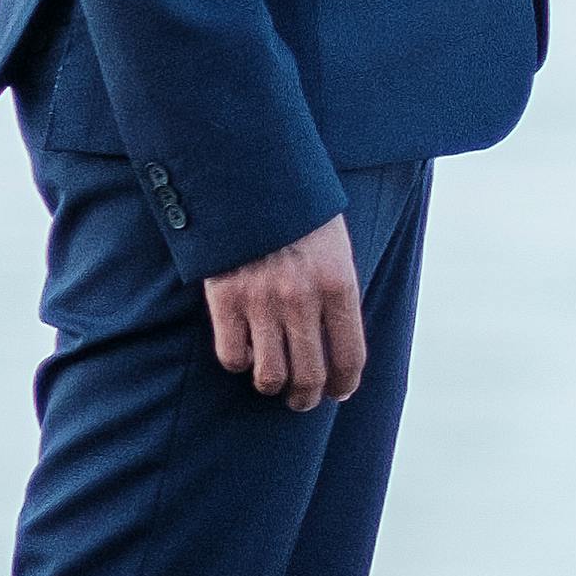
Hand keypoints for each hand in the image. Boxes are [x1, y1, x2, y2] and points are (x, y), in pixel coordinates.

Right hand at [205, 214, 366, 411]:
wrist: (250, 176)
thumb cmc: (298, 212)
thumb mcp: (334, 246)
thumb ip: (337, 292)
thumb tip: (338, 343)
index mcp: (338, 283)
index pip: (350, 356)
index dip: (345, 384)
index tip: (338, 392)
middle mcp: (302, 298)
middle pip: (310, 376)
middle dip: (307, 397)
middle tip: (302, 399)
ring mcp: (262, 301)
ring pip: (270, 377)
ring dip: (272, 386)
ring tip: (273, 382)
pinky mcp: (226, 299)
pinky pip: (232, 356)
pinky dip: (238, 361)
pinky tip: (244, 350)